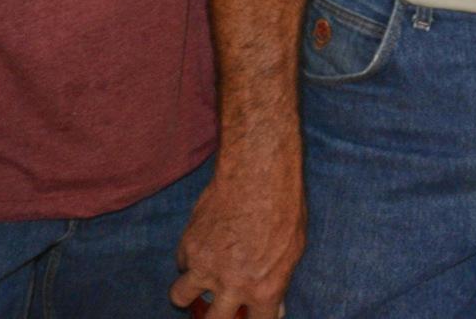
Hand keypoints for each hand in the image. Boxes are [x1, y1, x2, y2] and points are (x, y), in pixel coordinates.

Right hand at [169, 156, 303, 318]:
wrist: (258, 172)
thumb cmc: (284, 205)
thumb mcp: (295, 248)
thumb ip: (280, 279)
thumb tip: (275, 304)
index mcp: (264, 289)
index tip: (251, 315)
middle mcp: (232, 285)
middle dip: (215, 318)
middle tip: (218, 308)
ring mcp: (206, 266)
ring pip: (181, 297)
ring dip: (188, 294)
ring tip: (198, 283)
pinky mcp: (189, 244)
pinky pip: (182, 262)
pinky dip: (189, 258)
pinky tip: (204, 244)